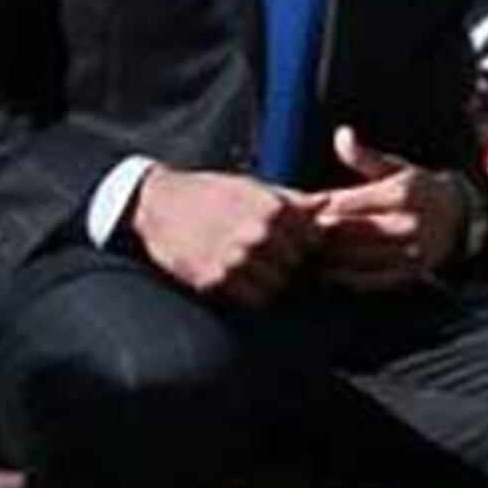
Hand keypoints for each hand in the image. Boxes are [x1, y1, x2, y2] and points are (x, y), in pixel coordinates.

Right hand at [127, 166, 316, 305]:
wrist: (157, 203)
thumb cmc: (211, 192)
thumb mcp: (256, 187)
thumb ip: (296, 200)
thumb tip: (330, 203)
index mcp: (274, 210)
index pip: (315, 242)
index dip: (306, 245)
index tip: (293, 243)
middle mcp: (259, 236)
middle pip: (299, 266)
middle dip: (289, 264)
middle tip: (270, 258)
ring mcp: (237, 260)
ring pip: (278, 286)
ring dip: (270, 280)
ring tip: (252, 266)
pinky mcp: (215, 280)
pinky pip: (253, 300)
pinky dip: (250, 293)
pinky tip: (238, 277)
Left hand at [299, 129, 470, 289]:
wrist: (461, 219)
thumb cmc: (418, 189)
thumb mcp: (396, 168)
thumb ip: (364, 156)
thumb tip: (342, 134)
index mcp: (400, 194)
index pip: (344, 203)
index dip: (319, 207)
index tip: (305, 209)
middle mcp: (408, 224)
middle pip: (346, 231)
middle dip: (320, 232)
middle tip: (299, 232)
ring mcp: (410, 251)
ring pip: (354, 257)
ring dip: (327, 256)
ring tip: (309, 250)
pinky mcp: (410, 273)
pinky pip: (369, 279)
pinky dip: (344, 276)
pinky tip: (329, 270)